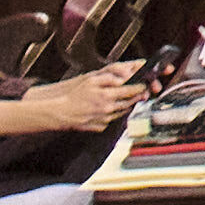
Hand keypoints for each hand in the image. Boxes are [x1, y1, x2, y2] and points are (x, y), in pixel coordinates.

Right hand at [18, 68, 142, 133]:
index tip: (144, 85)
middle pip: (130, 102)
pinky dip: (116, 113)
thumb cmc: (73, 96)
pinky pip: (113, 119)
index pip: (131, 91)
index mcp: (107, 96)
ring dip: (128, 105)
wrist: (61, 112)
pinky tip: (113, 108)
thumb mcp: (90, 80)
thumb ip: (108, 78)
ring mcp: (105, 119)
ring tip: (129, 99)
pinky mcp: (101, 126)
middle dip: (137, 97)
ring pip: (123, 111)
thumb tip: (122, 79)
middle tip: (141, 92)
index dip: (140, 87)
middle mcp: (108, 109)